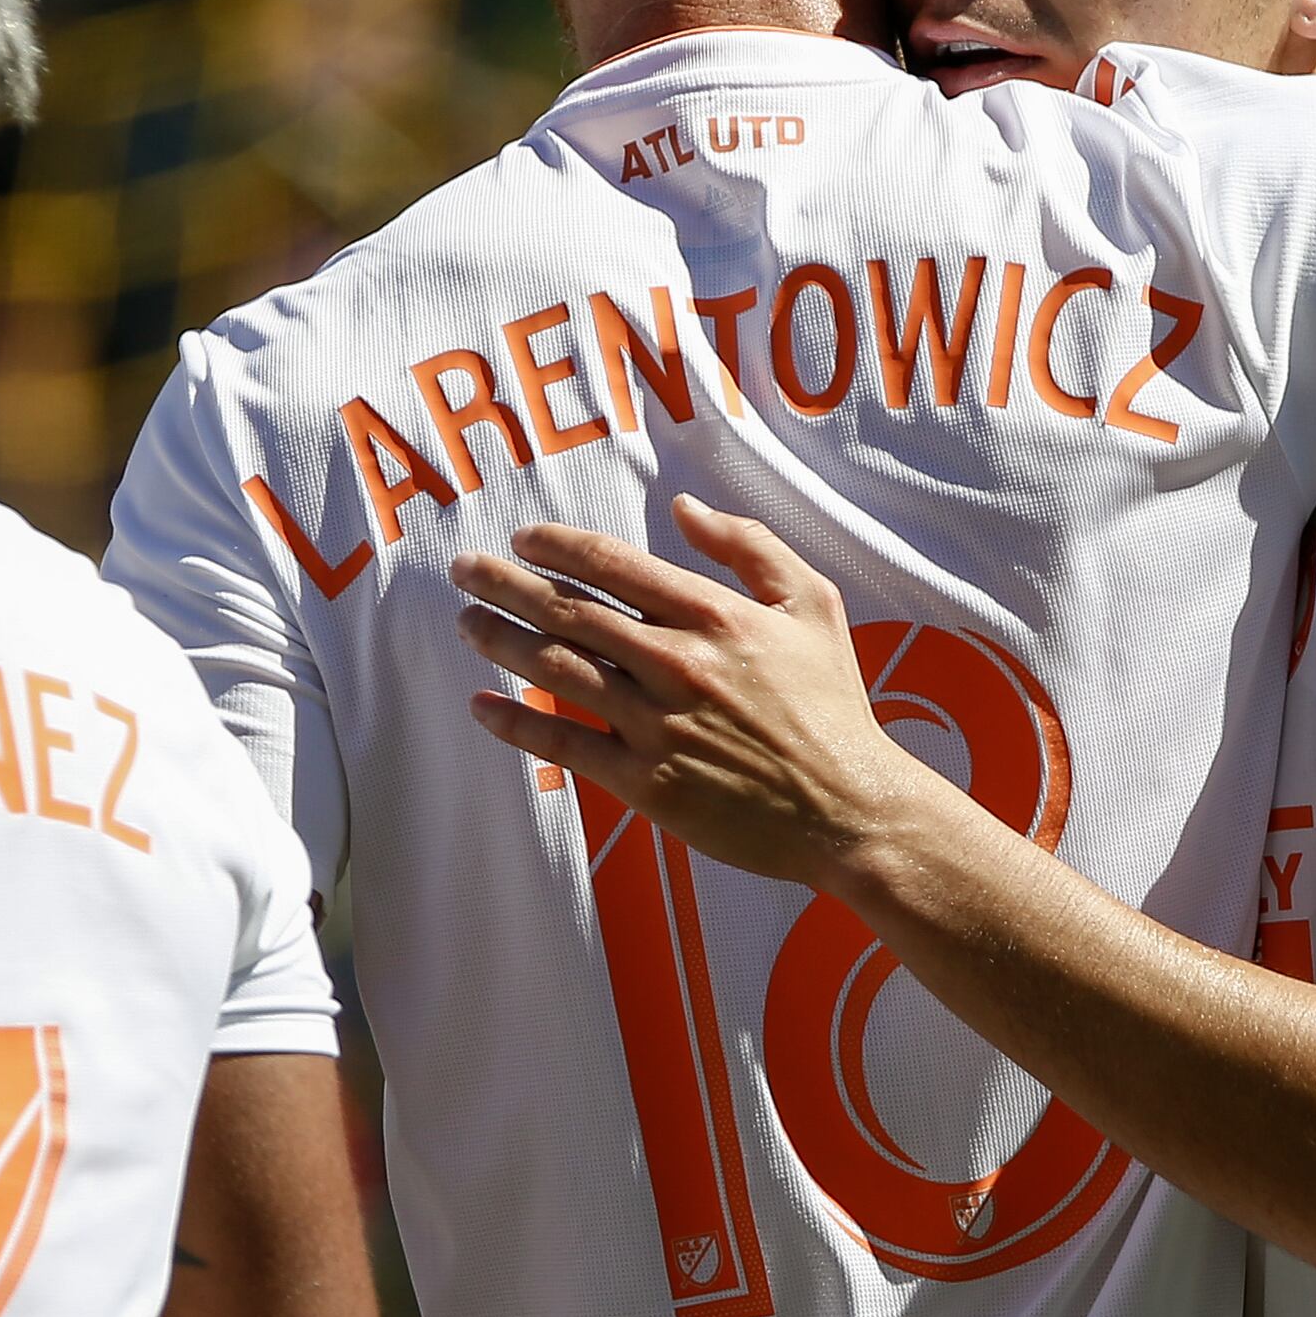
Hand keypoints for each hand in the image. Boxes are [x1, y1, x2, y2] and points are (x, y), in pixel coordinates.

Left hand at [451, 496, 959, 893]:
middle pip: (571, 612)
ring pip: (558, 671)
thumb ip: (748, 545)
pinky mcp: (648, 783)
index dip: (558, 547)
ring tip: (466, 623)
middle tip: (464, 569)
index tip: (523, 539)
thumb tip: (685, 507)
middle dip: (507, 585)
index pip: (614, 566)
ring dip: (502, 642)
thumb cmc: (833, 706)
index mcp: (715, 615)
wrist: (851, 809)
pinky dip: (518, 724)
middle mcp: (678, 663)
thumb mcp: (812, 604)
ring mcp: (658, 725)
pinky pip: (567, 746)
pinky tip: (483, 706)